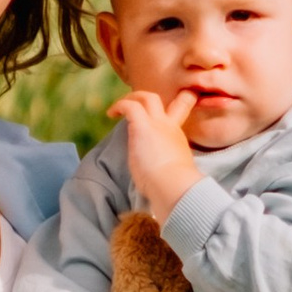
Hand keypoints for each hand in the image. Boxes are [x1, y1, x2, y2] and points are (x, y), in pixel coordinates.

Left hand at [110, 85, 202, 225]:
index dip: (178, 104)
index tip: (165, 105)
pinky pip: (129, 106)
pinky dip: (119, 106)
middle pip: (162, 101)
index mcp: (177, 138)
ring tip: (118, 108)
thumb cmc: (174, 188)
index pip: (181, 113)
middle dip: (146, 98)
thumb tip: (160, 193)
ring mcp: (157, 124)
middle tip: (135, 103)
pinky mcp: (142, 126)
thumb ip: (167, 173)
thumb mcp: (173, 176)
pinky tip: (110, 113)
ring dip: (130, 98)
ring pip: (146, 97)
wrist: (174, 185)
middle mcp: (169, 127)